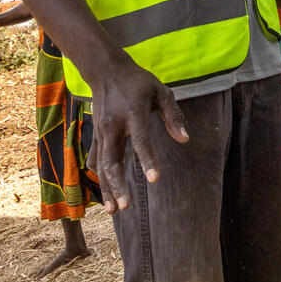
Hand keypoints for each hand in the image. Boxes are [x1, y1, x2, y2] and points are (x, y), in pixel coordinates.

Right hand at [88, 56, 188, 213]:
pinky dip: (99, 177)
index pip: (141, 141)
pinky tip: (105, 194)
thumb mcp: (161, 92)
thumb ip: (173, 116)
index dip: (148, 160)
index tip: (155, 179)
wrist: (107, 71)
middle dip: (117, 185)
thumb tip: (185, 140)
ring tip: (114, 210)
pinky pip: (96, 159)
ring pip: (101, 165)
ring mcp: (101, 132)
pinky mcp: (96, 135)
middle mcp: (114, 126)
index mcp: (133, 114)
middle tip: (125, 206)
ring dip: (106, 188)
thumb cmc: (139, 83)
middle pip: (113, 160)